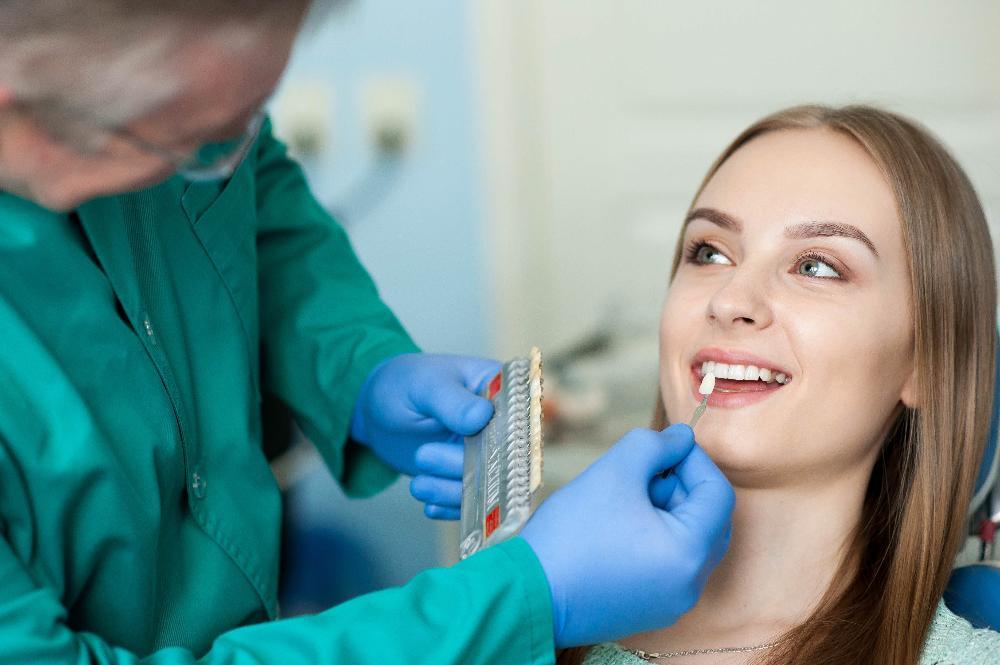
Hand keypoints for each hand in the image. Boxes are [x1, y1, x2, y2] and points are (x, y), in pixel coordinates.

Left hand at [351, 353, 500, 518]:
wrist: (379, 411)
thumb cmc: (405, 384)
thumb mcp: (425, 386)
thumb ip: (452, 401)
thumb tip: (481, 416)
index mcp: (502, 390)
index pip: (523, 417)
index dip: (511, 437)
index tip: (485, 449)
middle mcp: (502, 425)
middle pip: (505, 456)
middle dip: (468, 466)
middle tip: (423, 456)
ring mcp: (486, 454)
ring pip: (485, 483)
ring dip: (453, 490)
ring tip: (419, 484)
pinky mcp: (468, 477)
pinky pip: (469, 500)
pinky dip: (450, 506)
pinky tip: (430, 505)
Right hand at [519, 424, 734, 647]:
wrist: (527, 594)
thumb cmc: (571, 533)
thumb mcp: (614, 471)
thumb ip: (654, 445)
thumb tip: (682, 438)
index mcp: (690, 553)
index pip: (718, 494)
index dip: (695, 460)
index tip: (665, 446)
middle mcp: (690, 586)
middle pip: (707, 520)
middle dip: (680, 486)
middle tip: (643, 471)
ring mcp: (670, 603)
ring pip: (686, 542)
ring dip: (665, 510)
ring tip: (623, 497)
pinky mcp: (648, 611)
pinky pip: (667, 565)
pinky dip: (653, 538)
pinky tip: (616, 526)